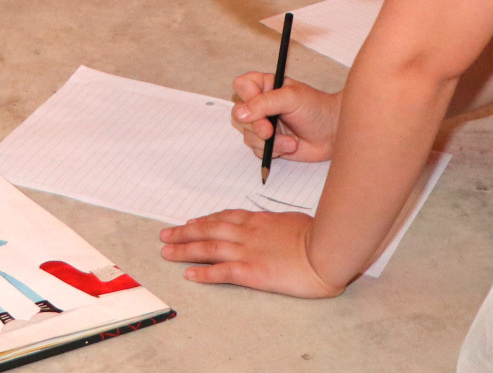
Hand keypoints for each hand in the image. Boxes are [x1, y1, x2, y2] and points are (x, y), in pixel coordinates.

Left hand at [159, 209, 343, 296]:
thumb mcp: (296, 222)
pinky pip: (221, 272)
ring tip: (167, 252)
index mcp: (260, 220)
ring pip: (208, 247)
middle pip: (209, 229)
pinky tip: (189, 274)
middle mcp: (248, 233)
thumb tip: (279, 226)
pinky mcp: (251, 272)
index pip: (226, 217)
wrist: (327, 250)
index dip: (205, 219)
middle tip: (166, 234)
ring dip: (184, 249)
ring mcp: (248, 251)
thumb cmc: (320, 235)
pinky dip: (203, 273)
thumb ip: (281, 224)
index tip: (191, 222)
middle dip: (185, 232)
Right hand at [230, 74, 341, 162]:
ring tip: (291, 141)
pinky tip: (291, 145)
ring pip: (247, 135)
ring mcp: (263, 125)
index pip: (241, 86)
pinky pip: (257, 149)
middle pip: (239, 114)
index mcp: (265, 86)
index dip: (246, 96)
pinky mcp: (269, 144)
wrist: (334, 133)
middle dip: (256, 125)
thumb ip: (264, 103)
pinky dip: (273, 150)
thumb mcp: (291, 98)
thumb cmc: (316, 108)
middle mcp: (260, 105)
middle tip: (270, 130)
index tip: (260, 105)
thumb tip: (241, 113)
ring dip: (268, 141)